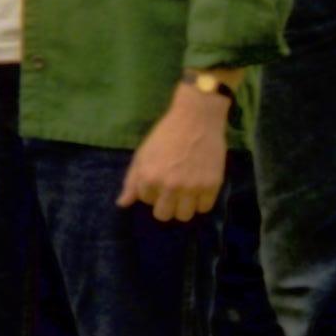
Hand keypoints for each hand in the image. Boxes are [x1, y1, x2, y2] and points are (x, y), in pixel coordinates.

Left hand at [119, 84, 229, 222]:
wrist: (196, 120)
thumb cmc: (165, 135)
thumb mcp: (143, 155)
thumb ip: (132, 181)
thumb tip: (122, 204)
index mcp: (149, 178)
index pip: (146, 200)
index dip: (151, 190)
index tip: (158, 179)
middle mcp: (170, 186)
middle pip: (164, 215)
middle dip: (165, 205)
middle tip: (170, 192)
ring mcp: (192, 187)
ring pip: (184, 216)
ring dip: (183, 207)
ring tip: (185, 193)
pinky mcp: (212, 186)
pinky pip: (205, 208)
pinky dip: (201, 202)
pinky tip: (198, 190)